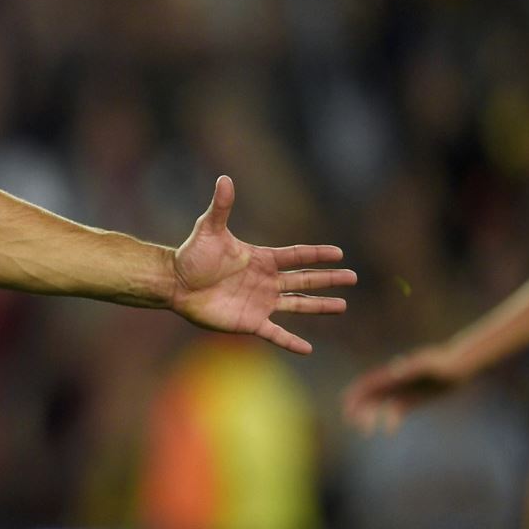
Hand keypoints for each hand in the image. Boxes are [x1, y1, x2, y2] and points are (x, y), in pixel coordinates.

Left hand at [169, 176, 354, 353]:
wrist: (175, 284)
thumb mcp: (209, 230)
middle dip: (328, 279)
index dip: (317, 254)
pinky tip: (308, 350)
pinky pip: (276, 334)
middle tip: (353, 277)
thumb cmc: (192, 256)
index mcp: (262, 259)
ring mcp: (261, 302)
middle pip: (305, 279)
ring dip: (320, 306)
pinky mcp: (250, 322)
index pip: (296, 256)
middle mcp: (266, 281)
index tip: (339, 253)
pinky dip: (291, 342)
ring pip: (298, 305)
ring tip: (342, 306)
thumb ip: (221, 207)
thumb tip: (224, 178)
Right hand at [342, 345, 467, 434]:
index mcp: (393, 374)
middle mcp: (393, 382)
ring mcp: (402, 390)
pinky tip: (389, 432)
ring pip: (378, 404)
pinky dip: (389, 421)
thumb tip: (393, 371)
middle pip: (369, 396)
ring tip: (366, 432)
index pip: (367, 384)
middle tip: (353, 425)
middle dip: (358, 409)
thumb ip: (412, 367)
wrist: (460, 365)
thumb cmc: (445, 363)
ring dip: (369, 417)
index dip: (355, 394)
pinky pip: (395, 411)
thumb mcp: (429, 365)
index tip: (347, 407)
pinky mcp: (411, 398)